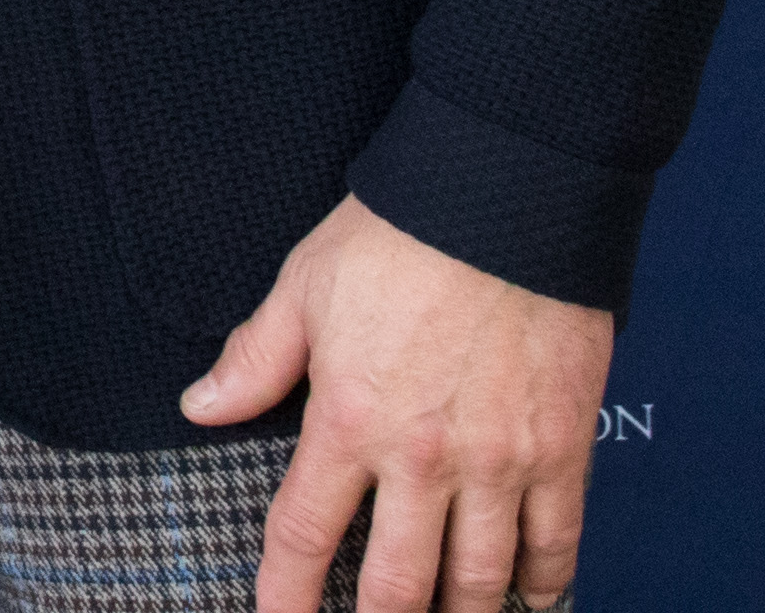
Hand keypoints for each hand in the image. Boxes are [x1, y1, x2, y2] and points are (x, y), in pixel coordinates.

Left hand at [182, 196, 608, 612]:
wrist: (507, 193)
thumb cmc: (401, 230)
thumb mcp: (304, 286)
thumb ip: (255, 358)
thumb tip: (202, 406)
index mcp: (349, 419)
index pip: (304, 536)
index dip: (286, 596)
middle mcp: (424, 457)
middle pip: (400, 586)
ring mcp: (499, 461)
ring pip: (481, 582)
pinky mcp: (562, 449)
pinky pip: (555, 543)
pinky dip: (543, 584)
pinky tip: (530, 600)